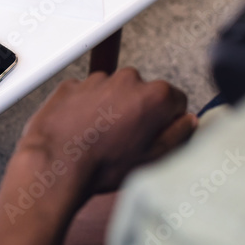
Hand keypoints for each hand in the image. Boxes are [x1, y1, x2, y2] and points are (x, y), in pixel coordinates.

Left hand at [17, 68, 196, 195]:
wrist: (55, 162)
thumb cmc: (102, 165)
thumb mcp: (152, 158)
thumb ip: (178, 135)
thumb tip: (188, 122)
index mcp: (154, 95)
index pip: (176, 101)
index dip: (168, 120)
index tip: (156, 134)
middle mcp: (127, 79)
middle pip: (143, 93)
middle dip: (138, 111)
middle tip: (125, 139)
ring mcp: (96, 79)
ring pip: (113, 92)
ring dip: (111, 108)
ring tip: (100, 137)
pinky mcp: (72, 84)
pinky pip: (86, 93)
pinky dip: (85, 106)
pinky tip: (80, 129)